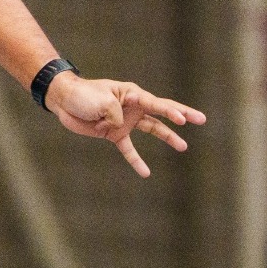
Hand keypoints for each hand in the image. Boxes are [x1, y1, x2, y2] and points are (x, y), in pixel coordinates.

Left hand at [45, 72, 206, 176]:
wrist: (64, 101)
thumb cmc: (83, 95)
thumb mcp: (100, 101)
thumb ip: (115, 113)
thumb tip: (120, 126)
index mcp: (131, 94)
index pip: (155, 103)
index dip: (171, 111)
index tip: (183, 120)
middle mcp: (133, 107)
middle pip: (162, 112)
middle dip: (182, 115)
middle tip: (201, 119)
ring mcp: (126, 121)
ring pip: (152, 130)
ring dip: (167, 137)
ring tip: (183, 147)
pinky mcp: (114, 134)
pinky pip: (129, 150)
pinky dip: (136, 161)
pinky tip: (146, 173)